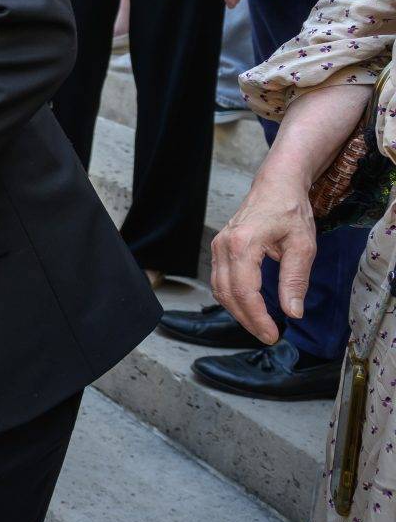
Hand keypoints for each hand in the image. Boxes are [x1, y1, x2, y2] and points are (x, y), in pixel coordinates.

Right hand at [211, 170, 317, 344]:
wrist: (276, 186)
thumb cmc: (289, 210)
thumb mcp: (303, 245)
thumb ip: (295, 280)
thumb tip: (292, 312)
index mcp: (243, 244)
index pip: (244, 291)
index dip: (257, 318)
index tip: (273, 334)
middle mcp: (223, 245)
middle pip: (227, 294)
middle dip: (246, 319)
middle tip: (268, 335)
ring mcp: (218, 246)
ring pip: (219, 289)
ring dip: (237, 311)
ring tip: (260, 325)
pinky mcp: (219, 248)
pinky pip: (219, 280)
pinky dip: (232, 298)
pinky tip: (249, 307)